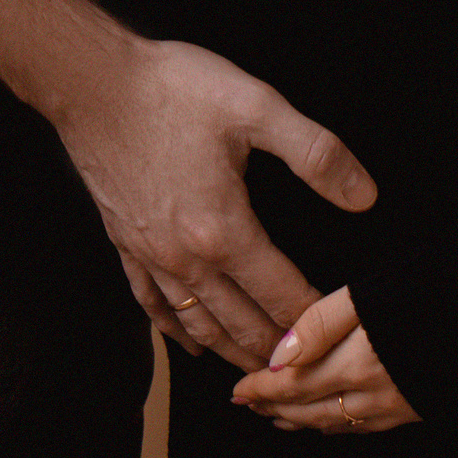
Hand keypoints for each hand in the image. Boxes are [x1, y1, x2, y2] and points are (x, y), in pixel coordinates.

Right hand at [54, 37, 375, 366]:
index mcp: (224, 230)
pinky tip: (190, 342)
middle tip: (303, 375)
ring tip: (257, 371)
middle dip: (274, 352)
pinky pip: (152, 305)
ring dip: (230, 352)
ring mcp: (150, 255)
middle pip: (240, 324)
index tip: (334, 337)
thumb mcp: (256, 106)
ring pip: (197, 325)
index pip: (280, 294)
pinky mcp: (123, 244)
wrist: (92, 82)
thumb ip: (316, 153)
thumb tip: (365, 196)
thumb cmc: (173, 89)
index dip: (311, 321)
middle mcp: (186, 257)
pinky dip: (175, 332)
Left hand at [230, 283, 419, 432]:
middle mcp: (373, 394)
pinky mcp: (416, 407)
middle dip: (274, 407)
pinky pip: (363, 426)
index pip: (294, 384)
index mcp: (357, 363)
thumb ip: (321, 322)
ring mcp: (396, 406)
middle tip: (245, 404)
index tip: (237, 389)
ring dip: (300, 420)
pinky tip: (328, 421)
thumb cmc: (434, 289)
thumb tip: (278, 356)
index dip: (262, 388)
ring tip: (277, 416)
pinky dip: (335, 426)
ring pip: (335, 423)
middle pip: (309, 409)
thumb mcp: (370, 292)